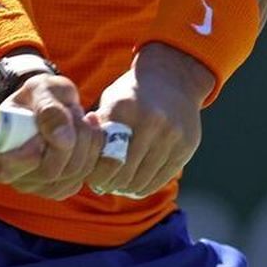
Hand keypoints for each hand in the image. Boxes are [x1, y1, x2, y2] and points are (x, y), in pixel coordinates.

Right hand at [0, 72, 104, 199]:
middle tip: (76, 112)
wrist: (49, 103)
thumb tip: (62, 139)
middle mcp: (12, 174)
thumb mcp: (41, 89)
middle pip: (48, 172)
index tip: (43, 133)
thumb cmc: (38, 96)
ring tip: (82, 119)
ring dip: (86, 144)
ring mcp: (35, 185)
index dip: (26, 156)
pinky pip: (82, 179)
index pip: (4, 169)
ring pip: (70, 176)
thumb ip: (49, 108)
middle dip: (71, 139)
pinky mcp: (57, 188)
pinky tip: (89, 134)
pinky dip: (92, 154)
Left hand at [85, 43, 212, 198]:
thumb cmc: (132, 95)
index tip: (90, 177)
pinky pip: (160, 180)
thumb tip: (79, 159)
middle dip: (109, 184)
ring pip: (142, 181)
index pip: (106, 159)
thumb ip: (97, 129)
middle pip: (124, 173)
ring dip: (126, 188)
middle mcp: (150, 121)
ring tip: (118, 185)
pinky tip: (135, 183)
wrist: (173, 79)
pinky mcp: (186, 146)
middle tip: (102, 185)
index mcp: (124, 109)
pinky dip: (144, 187)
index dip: (95, 175)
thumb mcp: (110, 102)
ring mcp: (171, 135)